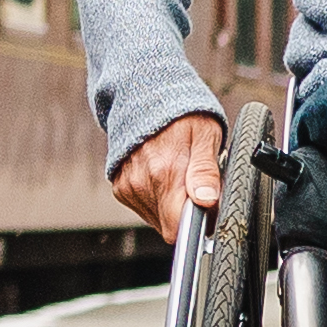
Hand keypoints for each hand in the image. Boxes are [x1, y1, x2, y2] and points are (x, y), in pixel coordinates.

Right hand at [109, 112, 226, 234]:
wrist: (147, 98)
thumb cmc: (182, 116)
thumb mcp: (205, 137)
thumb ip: (205, 172)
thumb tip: (206, 200)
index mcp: (165, 172)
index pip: (177, 228)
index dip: (195, 224)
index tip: (204, 209)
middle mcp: (142, 182)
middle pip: (168, 225)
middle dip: (184, 212)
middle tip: (193, 184)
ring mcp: (128, 186)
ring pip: (156, 219)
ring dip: (169, 205)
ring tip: (176, 175)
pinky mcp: (120, 188)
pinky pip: (143, 208)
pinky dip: (155, 199)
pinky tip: (161, 176)